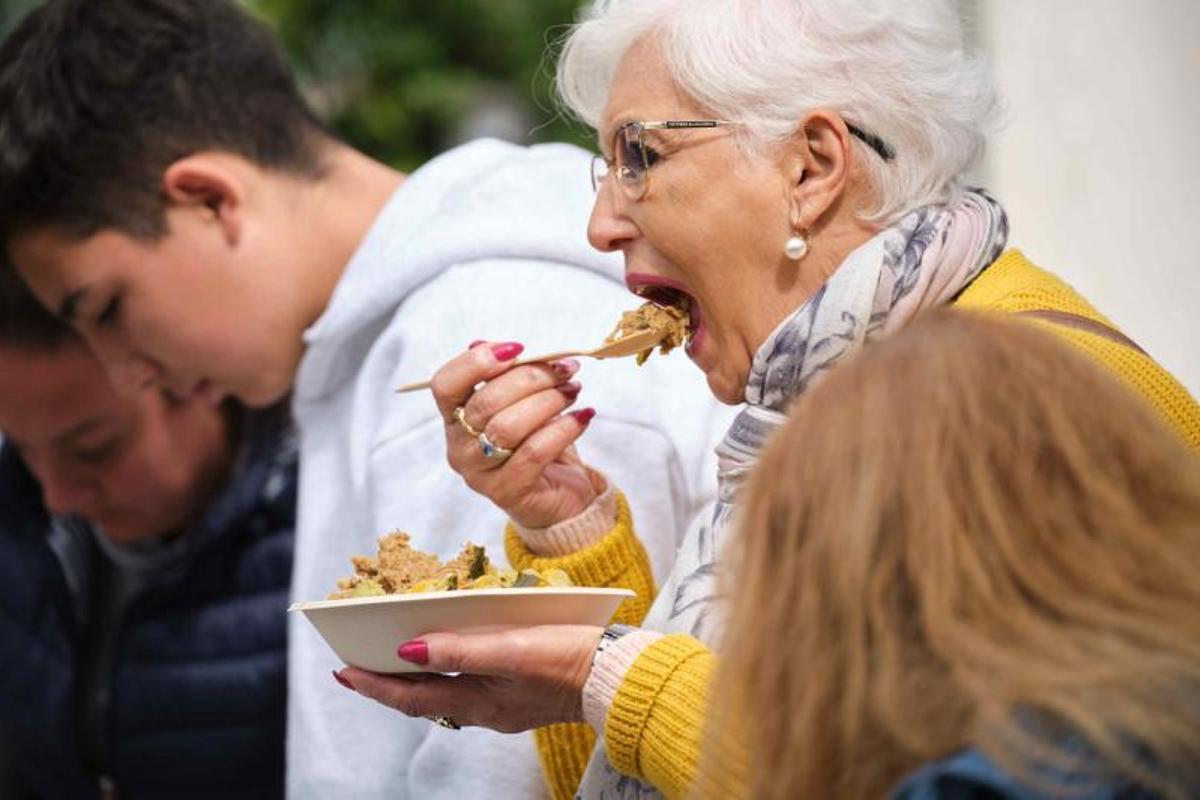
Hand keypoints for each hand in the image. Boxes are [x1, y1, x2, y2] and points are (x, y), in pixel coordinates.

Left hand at [334, 625, 602, 732]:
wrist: (617, 677)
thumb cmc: (568, 659)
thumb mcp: (511, 649)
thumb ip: (459, 650)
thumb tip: (408, 648)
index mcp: (479, 702)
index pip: (412, 697)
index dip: (374, 684)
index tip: (342, 670)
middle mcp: (486, 710)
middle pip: (424, 699)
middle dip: (388, 683)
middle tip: (356, 666)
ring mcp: (503, 705)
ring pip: (445, 694)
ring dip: (416, 678)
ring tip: (393, 660)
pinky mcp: (520, 695)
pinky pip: (469, 688)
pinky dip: (447, 673)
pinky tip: (449, 658)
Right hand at [431, 341, 599, 528]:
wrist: (561, 499)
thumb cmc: (537, 444)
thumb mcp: (523, 405)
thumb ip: (510, 377)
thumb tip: (509, 348)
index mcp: (454, 419)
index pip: (445, 384)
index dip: (476, 361)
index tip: (518, 348)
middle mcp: (458, 447)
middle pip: (485, 401)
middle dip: (531, 377)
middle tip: (565, 369)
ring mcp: (479, 473)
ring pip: (508, 426)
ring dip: (549, 400)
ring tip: (574, 391)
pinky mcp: (507, 492)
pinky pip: (534, 452)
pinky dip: (563, 428)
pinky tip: (583, 416)